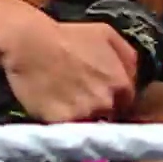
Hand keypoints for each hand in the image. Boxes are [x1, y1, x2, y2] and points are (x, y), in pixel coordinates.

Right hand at [0, 14, 137, 121]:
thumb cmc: (67, 35)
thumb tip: (133, 76)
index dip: (114, 96)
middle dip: (99, 105)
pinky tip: (55, 103)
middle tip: (81, 92)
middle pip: (109, 113)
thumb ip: (127, 57)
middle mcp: (106, 101)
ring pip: (90, 122)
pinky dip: (64, 119)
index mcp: (120, 82)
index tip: (101, 91)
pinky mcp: (62, 122)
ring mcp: (85, 114)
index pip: (126, 102)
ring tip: (67, 96)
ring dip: (82, 114)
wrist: (29, 43)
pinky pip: (69, 127)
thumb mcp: (106, 34)